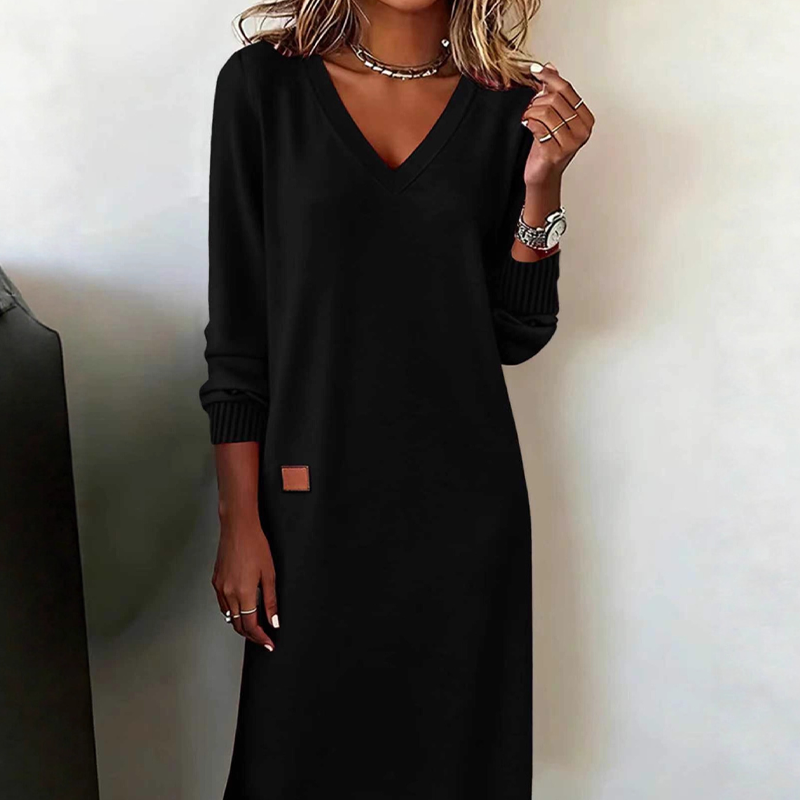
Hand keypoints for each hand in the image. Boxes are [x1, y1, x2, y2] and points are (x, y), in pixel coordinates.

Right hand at [211, 517, 278, 649]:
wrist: (237, 528)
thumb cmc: (255, 546)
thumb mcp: (269, 574)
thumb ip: (271, 601)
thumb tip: (274, 621)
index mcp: (243, 593)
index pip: (251, 625)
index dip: (260, 638)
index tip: (268, 643)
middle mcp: (228, 593)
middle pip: (238, 625)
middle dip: (251, 635)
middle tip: (263, 638)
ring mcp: (219, 587)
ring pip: (229, 616)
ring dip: (241, 624)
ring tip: (254, 625)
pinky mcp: (216, 581)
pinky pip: (223, 604)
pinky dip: (232, 611)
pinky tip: (241, 608)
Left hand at [520, 62, 594, 187]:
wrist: (542, 174)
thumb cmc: (548, 146)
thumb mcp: (553, 117)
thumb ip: (554, 93)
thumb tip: (550, 67)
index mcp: (585, 118)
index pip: (567, 89)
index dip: (549, 77)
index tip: (534, 70)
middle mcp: (582, 130)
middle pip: (556, 99)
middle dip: (537, 100)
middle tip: (528, 107)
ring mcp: (570, 142)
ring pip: (546, 112)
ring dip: (531, 112)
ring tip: (526, 117)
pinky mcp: (556, 152)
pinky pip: (538, 127)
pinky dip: (529, 123)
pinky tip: (526, 126)